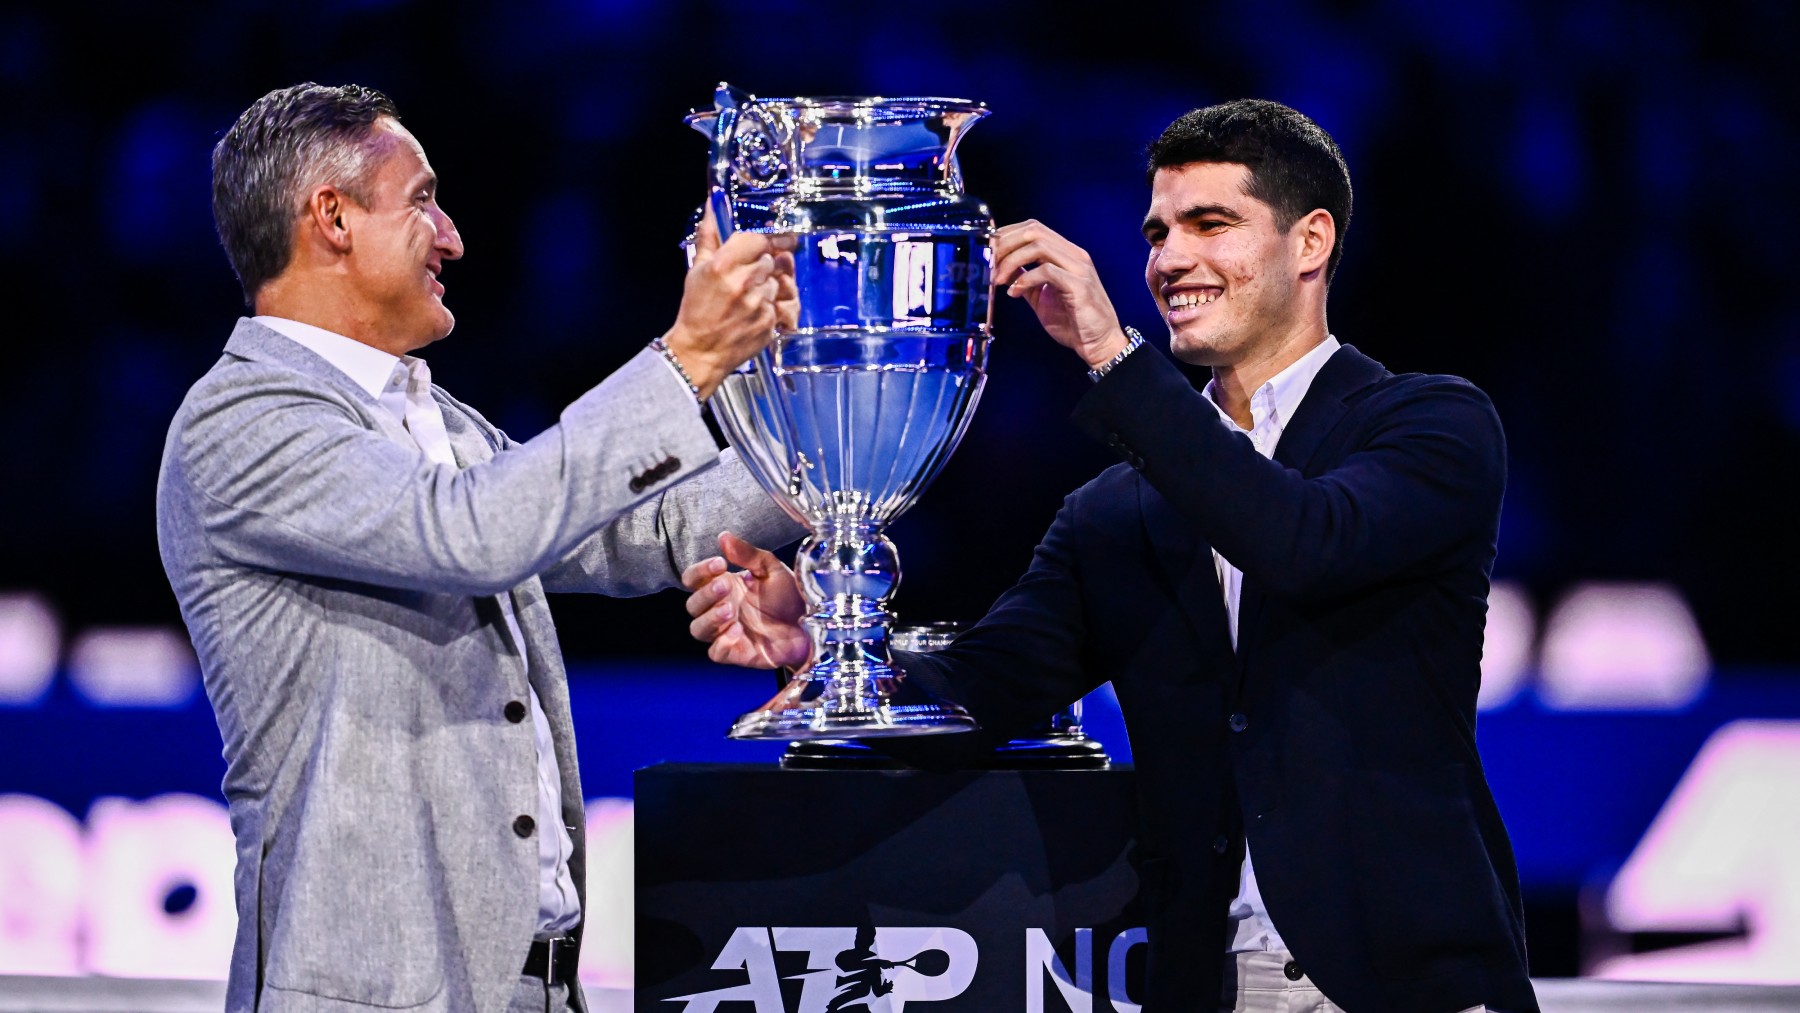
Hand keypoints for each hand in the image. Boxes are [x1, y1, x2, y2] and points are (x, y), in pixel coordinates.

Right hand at [663, 202, 798, 398]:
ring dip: (770, 287)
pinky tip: (757, 311)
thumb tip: (713, 207)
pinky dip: (773, 307)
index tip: (771, 243)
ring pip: (779, 283)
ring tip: (751, 297)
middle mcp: (743, 282)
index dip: (766, 241)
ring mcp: (759, 304)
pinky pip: (783, 306)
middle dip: (766, 265)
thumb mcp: (697, 269)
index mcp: (723, 265)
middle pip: (772, 260)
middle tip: (755, 274)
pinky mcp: (769, 323)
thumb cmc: (696, 311)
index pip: (759, 239)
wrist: (699, 351)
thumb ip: (709, 236)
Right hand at [681, 531, 811, 669]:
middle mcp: (720, 609)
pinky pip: (715, 652)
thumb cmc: (791, 596)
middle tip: (726, 586)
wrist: (813, 623)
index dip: (700, 570)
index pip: (694, 578)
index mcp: (725, 586)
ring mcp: (726, 633)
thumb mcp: (772, 569)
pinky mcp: (737, 653)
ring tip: (730, 610)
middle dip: (705, 594)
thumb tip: (723, 537)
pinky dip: (721, 643)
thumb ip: (748, 554)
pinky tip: (737, 631)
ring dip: (709, 617)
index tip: (720, 564)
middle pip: (692, 604)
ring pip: (697, 629)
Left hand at [991, 219, 1130, 369]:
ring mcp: (1079, 269)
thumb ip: (1024, 279)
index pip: (1033, 228)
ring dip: (1011, 261)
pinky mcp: (1079, 286)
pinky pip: (1047, 271)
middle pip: (1034, 231)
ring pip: (1039, 246)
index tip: (987, 250)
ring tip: (997, 279)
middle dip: (1005, 244)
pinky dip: (1025, 280)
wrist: (1100, 343)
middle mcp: (1074, 255)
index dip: (1007, 235)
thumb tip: (1000, 268)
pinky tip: (1014, 293)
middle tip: (987, 263)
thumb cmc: (1073, 322)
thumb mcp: (1040, 296)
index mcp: (1066, 254)